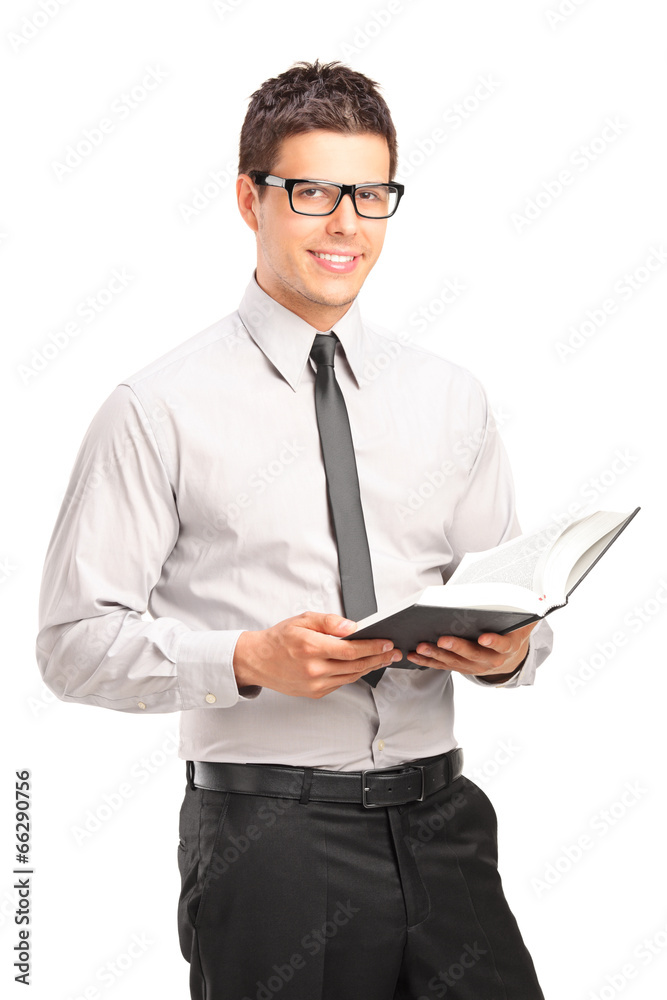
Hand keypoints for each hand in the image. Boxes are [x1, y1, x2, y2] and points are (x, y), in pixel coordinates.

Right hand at [232, 612, 401, 697]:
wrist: (258, 661)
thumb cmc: (279, 639)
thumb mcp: (302, 620)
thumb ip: (330, 622)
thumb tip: (352, 627)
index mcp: (311, 647)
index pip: (351, 649)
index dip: (373, 646)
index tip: (387, 642)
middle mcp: (313, 669)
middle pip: (356, 665)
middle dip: (378, 658)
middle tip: (393, 652)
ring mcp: (315, 684)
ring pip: (351, 676)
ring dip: (370, 667)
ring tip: (383, 658)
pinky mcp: (315, 693)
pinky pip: (341, 683)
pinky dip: (354, 673)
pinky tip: (362, 665)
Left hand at [404, 620, 537, 680]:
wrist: (509, 659)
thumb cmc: (512, 632)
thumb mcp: (524, 623)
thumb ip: (528, 610)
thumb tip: (537, 596)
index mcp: (507, 647)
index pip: (501, 645)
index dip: (494, 642)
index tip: (484, 637)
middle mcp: (490, 660)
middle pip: (473, 655)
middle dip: (457, 647)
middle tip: (443, 638)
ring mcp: (473, 666)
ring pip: (454, 662)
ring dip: (437, 654)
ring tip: (421, 646)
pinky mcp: (460, 667)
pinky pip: (442, 665)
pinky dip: (427, 660)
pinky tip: (413, 654)